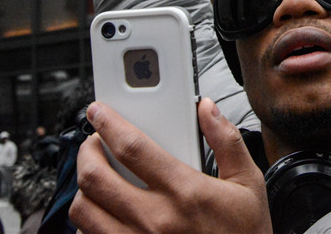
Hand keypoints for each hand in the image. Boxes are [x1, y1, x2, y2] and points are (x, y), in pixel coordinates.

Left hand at [69, 99, 271, 233]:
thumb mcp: (247, 184)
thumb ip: (226, 141)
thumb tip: (207, 109)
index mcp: (186, 193)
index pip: (133, 148)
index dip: (108, 123)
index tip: (99, 112)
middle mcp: (155, 221)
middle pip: (95, 178)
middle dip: (86, 152)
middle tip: (93, 143)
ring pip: (83, 211)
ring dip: (84, 188)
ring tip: (96, 176)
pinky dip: (88, 222)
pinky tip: (103, 211)